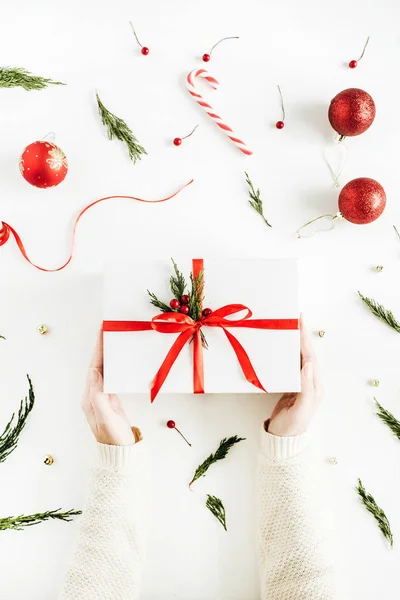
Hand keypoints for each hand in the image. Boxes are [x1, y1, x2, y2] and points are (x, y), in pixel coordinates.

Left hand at [82, 330, 140, 445]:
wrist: (122, 454)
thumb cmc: (114, 438)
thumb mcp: (107, 418)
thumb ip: (99, 396)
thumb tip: (94, 372)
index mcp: (90, 397)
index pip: (94, 367)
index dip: (98, 349)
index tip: (103, 332)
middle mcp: (94, 394)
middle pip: (98, 365)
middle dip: (102, 347)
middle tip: (109, 328)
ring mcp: (103, 396)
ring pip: (106, 369)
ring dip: (109, 353)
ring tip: (115, 338)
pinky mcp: (113, 399)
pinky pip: (113, 376)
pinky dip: (116, 364)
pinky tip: (122, 357)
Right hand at [267, 315, 321, 436]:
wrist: (282, 441)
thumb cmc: (291, 427)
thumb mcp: (300, 409)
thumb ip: (305, 387)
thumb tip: (307, 364)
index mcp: (315, 386)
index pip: (310, 357)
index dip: (305, 339)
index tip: (299, 323)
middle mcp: (310, 383)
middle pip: (305, 354)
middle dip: (301, 336)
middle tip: (294, 318)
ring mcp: (300, 384)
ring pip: (298, 358)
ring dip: (294, 342)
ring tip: (288, 327)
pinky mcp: (290, 387)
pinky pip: (289, 365)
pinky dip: (286, 353)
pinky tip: (281, 346)